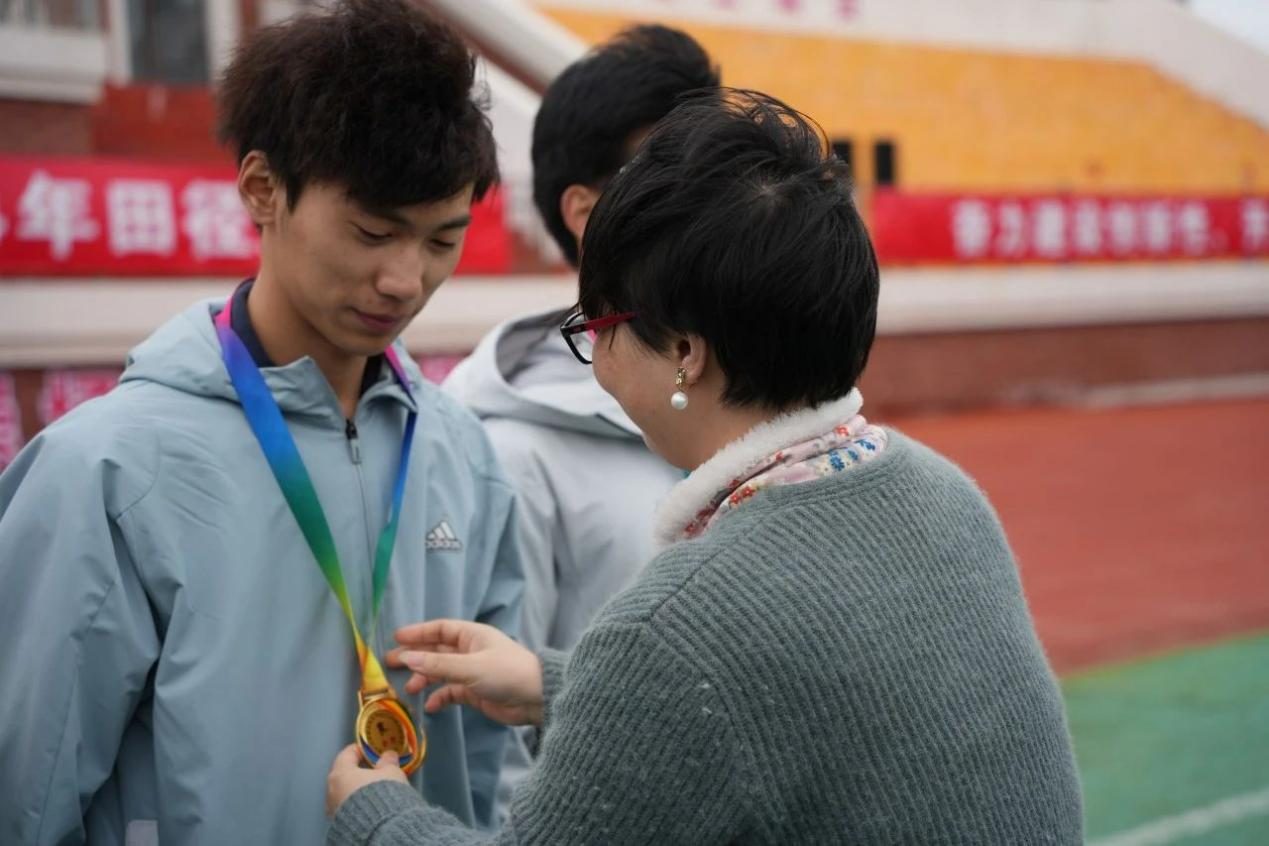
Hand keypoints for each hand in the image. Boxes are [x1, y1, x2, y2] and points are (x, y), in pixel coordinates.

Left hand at [326, 744, 407, 818]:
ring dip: (357, 789)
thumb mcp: (391, 773)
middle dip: (359, 771)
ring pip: (344, 792)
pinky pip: (347, 807)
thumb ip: (388, 762)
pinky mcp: (339, 823)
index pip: (347, 754)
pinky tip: (371, 804)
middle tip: (375, 770)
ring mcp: (333, 808)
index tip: (371, 750)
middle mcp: (332, 790)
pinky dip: (357, 803)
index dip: (361, 749)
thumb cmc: (382, 796)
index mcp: (341, 773)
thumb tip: (388, 755)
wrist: (379, 829)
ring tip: (375, 789)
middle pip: (344, 774)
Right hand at [386, 619, 543, 726]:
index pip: (440, 629)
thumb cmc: (506, 673)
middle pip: (436, 650)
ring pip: (441, 672)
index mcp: (472, 636)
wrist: (536, 698)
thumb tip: (406, 657)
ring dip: (425, 678)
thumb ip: (438, 664)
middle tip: (390, 663)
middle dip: (415, 656)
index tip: (396, 638)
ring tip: (409, 688)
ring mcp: (472, 672)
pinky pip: (451, 692)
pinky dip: (440, 697)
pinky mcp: (475, 692)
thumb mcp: (470, 667)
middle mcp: (470, 651)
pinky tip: (430, 706)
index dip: (418, 633)